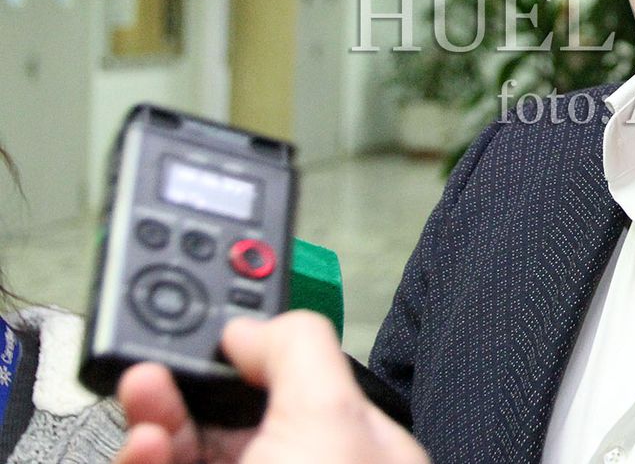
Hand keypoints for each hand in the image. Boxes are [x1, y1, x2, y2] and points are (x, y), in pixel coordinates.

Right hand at [116, 311, 425, 463]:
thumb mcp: (331, 414)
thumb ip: (299, 347)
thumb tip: (248, 325)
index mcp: (360, 441)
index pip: (304, 373)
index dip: (257, 342)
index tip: (212, 318)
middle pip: (235, 405)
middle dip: (189, 372)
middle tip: (155, 353)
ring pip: (189, 441)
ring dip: (157, 410)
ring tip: (141, 387)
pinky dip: (144, 453)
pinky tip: (143, 439)